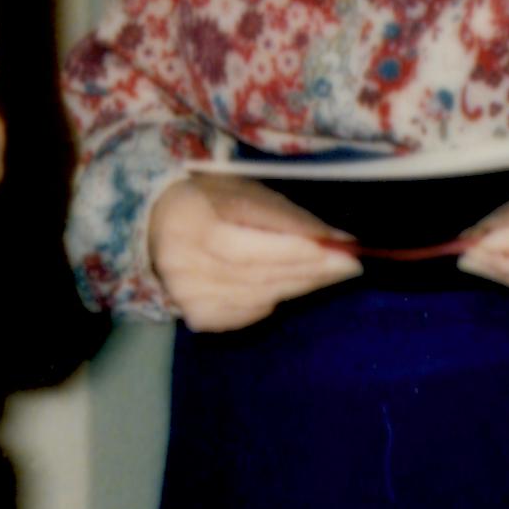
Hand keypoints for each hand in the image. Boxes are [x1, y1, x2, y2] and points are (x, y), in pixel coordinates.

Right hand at [148, 174, 363, 332]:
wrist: (157, 225)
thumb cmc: (210, 201)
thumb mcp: (241, 191)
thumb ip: (281, 216)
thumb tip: (333, 238)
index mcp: (188, 222)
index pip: (245, 245)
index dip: (293, 248)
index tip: (338, 247)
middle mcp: (181, 264)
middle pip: (256, 275)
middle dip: (310, 269)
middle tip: (351, 263)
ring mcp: (187, 295)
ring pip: (259, 297)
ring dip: (302, 285)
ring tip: (334, 273)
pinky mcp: (198, 316)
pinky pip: (250, 312)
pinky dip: (277, 299)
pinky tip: (292, 284)